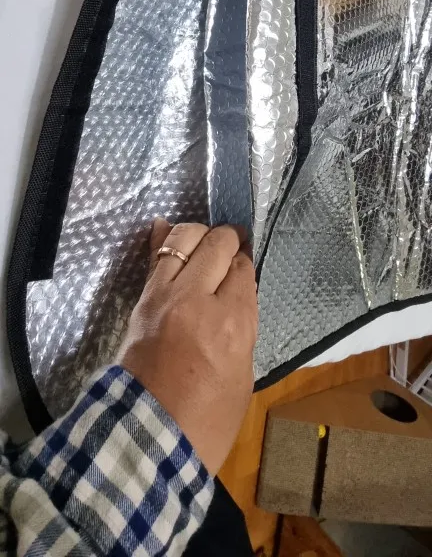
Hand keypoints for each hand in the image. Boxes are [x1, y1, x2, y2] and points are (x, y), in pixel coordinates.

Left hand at [117, 220, 257, 474]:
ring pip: (184, 239)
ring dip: (199, 234)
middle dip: (228, 239)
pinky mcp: (142, 301)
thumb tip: (236, 296)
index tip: (244, 265)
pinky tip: (165, 226)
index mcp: (233, 323)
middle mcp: (199, 299)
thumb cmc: (208, 420)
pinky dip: (161, 237)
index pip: (242, 270)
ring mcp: (166, 296)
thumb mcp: (243, 375)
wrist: (150, 438)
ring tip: (206, 239)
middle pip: (217, 245)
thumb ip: (241, 327)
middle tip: (232, 243)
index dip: (245, 263)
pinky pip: (153, 257)